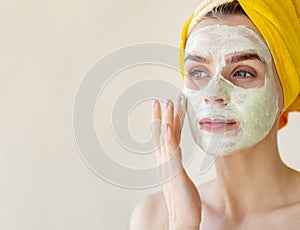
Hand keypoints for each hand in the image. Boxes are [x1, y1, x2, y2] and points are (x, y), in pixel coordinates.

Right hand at [151, 95, 201, 228]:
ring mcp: (167, 164)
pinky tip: (168, 125)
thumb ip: (174, 164)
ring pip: (165, 137)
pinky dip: (167, 137)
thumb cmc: (183, 200)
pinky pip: (170, 150)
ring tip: (166, 103)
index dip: (167, 121)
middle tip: (162, 99)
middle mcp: (164, 160)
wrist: (182, 218)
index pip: (166, 136)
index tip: (168, 107)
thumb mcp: (178, 177)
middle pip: (162, 133)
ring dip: (165, 119)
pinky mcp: (173, 170)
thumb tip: (175, 155)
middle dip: (163, 115)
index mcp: (166, 161)